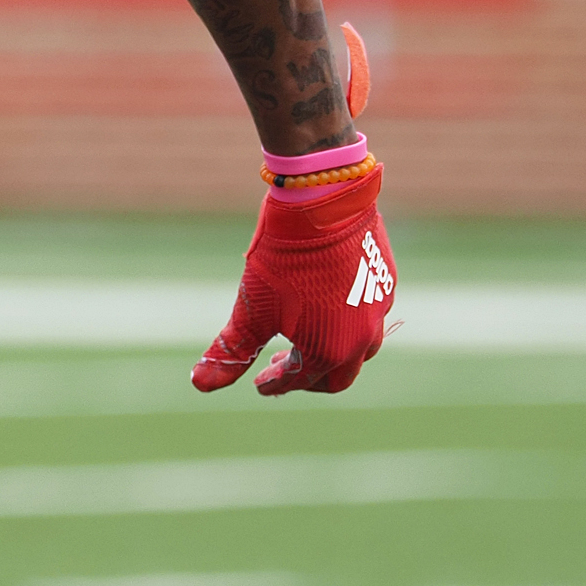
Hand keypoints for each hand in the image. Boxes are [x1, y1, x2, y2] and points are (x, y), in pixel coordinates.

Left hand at [192, 169, 395, 395]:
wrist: (321, 201)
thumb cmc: (283, 257)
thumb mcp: (252, 307)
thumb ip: (231, 351)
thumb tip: (200, 384)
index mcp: (329, 351)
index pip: (299, 381)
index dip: (275, 384)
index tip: (258, 383)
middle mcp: (363, 339)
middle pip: (336, 376)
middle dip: (306, 377)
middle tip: (280, 365)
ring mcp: (379, 309)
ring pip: (358, 348)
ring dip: (330, 351)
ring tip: (302, 338)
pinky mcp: (386, 282)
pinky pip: (369, 315)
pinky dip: (347, 322)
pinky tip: (326, 305)